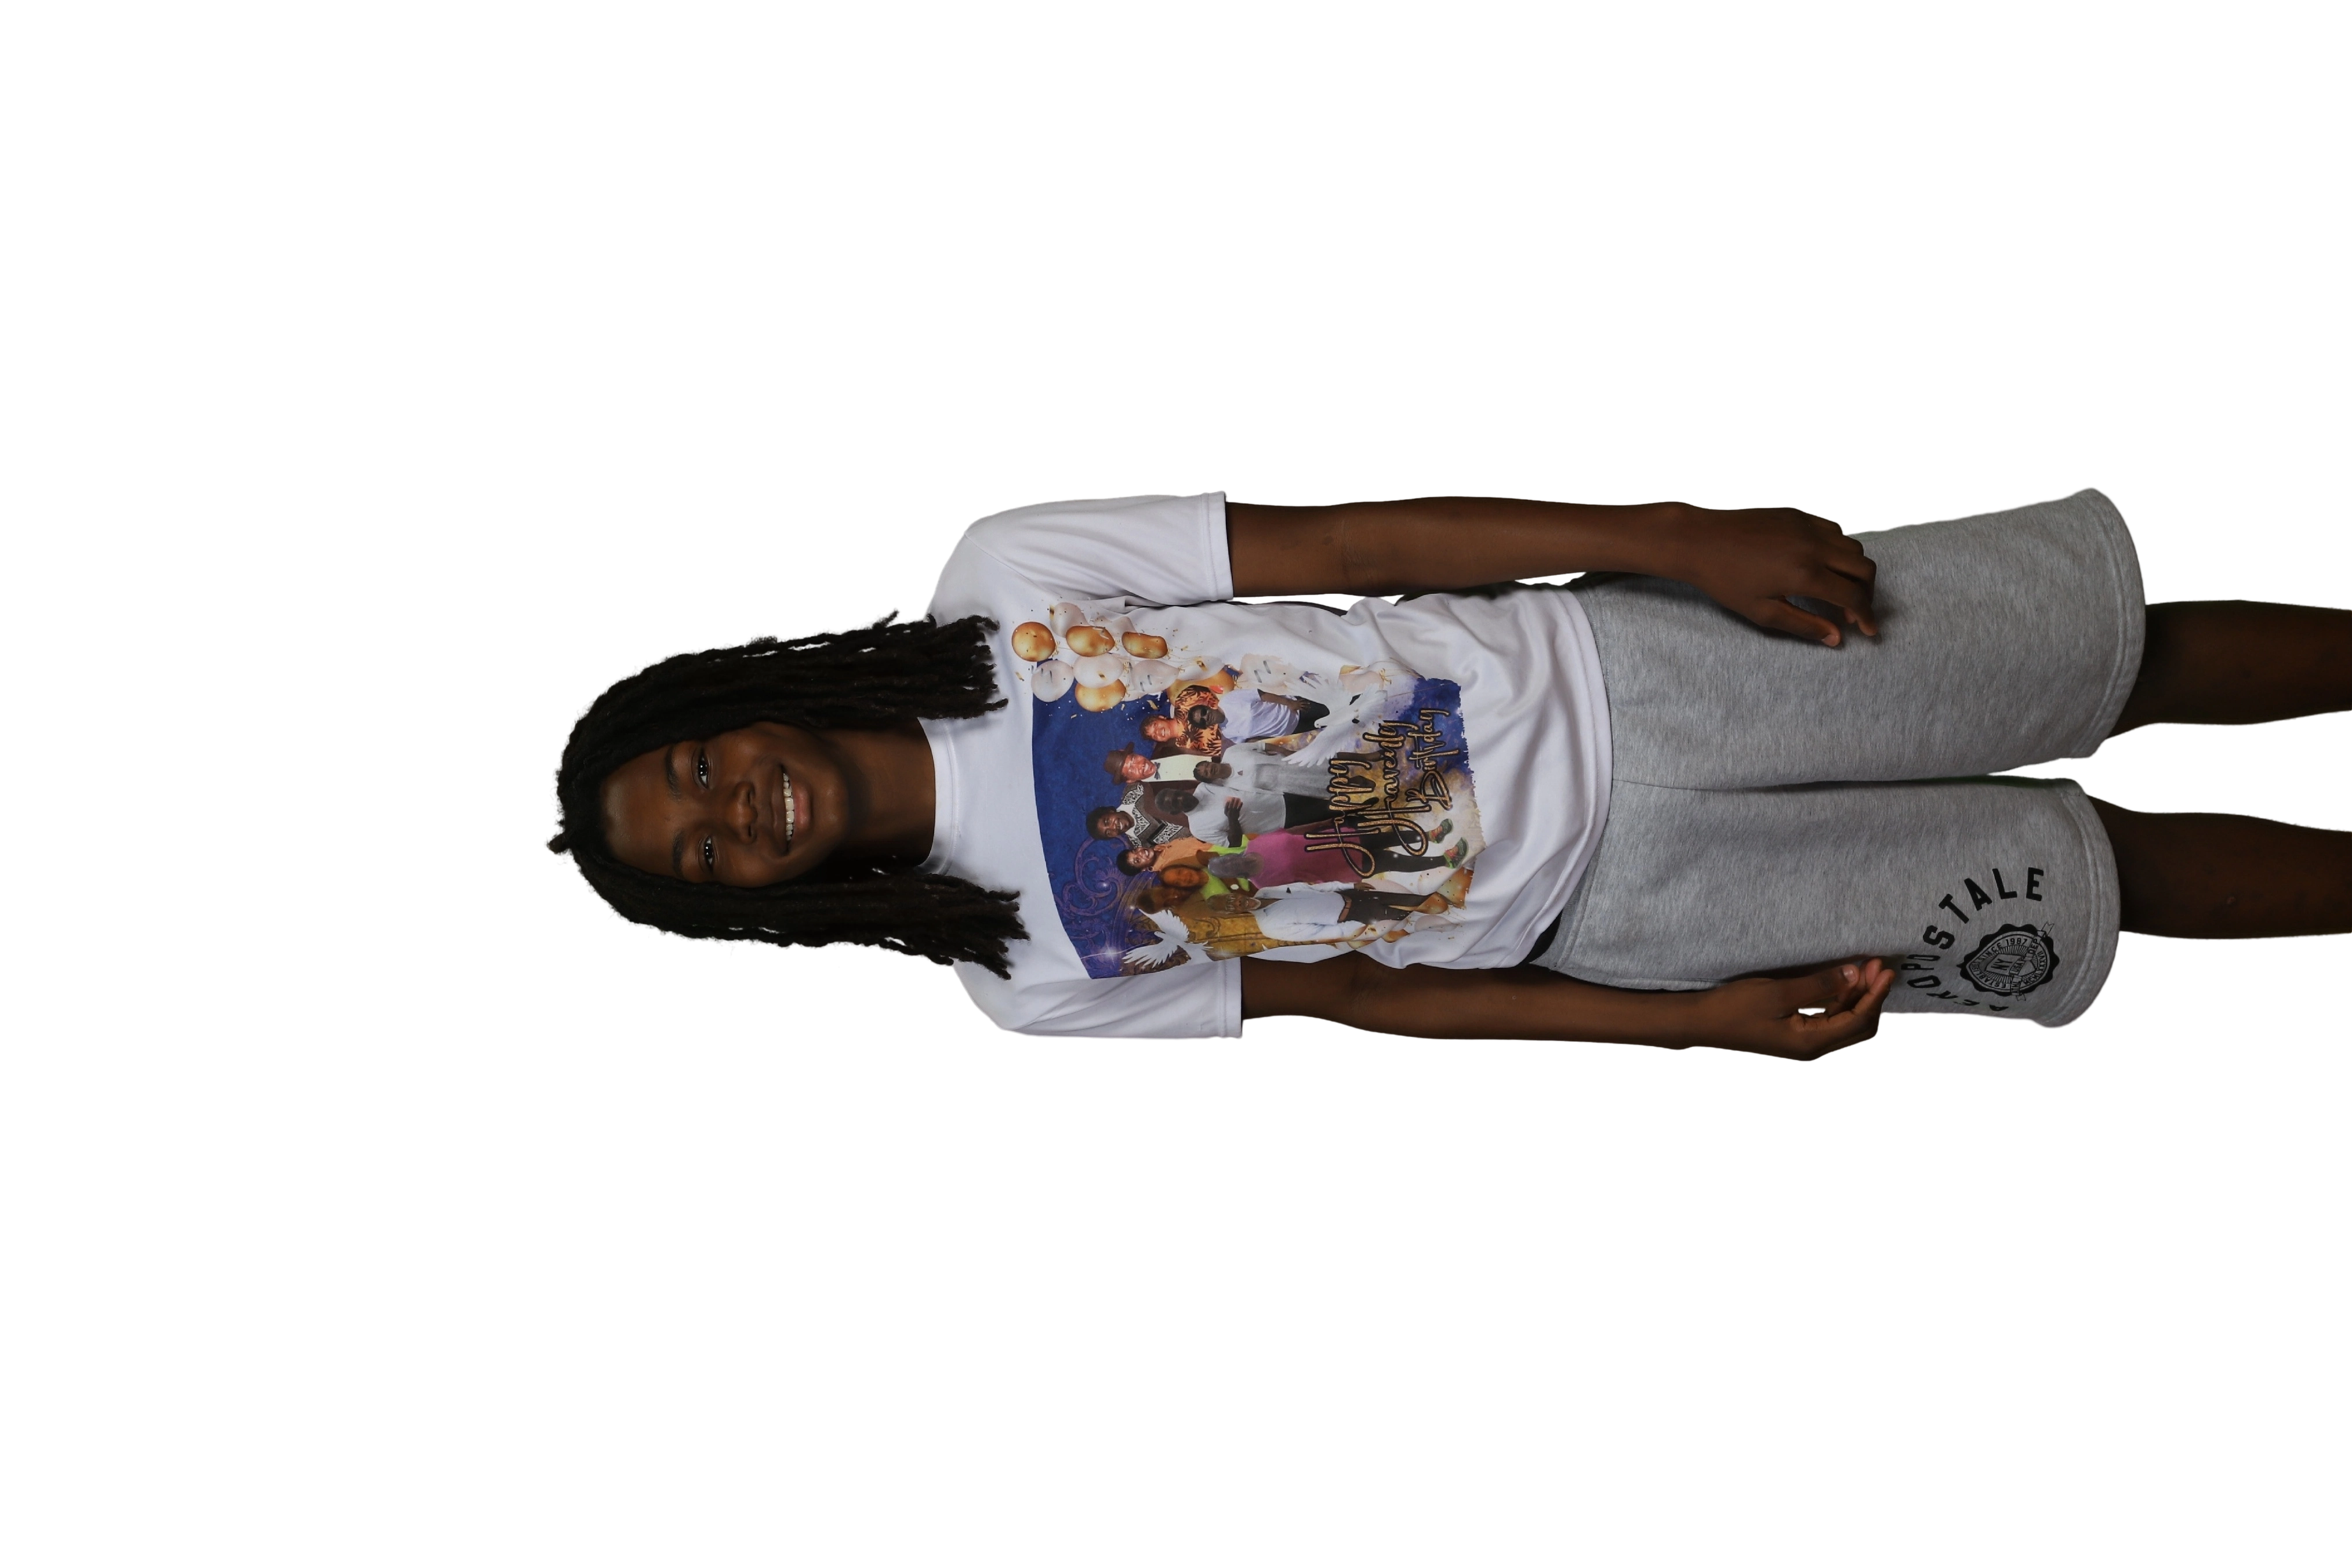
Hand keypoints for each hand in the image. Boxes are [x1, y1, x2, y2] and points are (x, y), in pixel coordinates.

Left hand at [1660, 504, 1879, 647]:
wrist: (1700, 540)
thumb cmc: (1725, 580)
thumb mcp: (1762, 612)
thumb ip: (1804, 625)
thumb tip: (1837, 637)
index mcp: (1806, 574)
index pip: (1854, 596)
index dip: (1867, 617)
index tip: (1869, 631)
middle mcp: (1814, 546)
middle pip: (1864, 569)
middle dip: (1868, 593)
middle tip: (1855, 611)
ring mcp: (1808, 526)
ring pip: (1853, 547)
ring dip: (1854, 571)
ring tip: (1839, 590)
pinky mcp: (1799, 515)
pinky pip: (1834, 530)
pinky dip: (1839, 549)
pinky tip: (1823, 565)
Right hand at [1680, 956, 1895, 1061]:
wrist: (1702, 1022)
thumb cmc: (1735, 1008)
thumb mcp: (1778, 993)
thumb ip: (1818, 985)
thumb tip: (1854, 975)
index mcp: (1811, 1042)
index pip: (1857, 1019)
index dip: (1874, 994)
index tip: (1884, 969)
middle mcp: (1812, 1047)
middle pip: (1857, 1024)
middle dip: (1871, 994)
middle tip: (1877, 964)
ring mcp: (1803, 1041)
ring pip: (1844, 1020)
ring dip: (1857, 995)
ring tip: (1865, 967)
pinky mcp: (1794, 1033)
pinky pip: (1828, 1018)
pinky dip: (1840, 999)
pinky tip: (1843, 981)